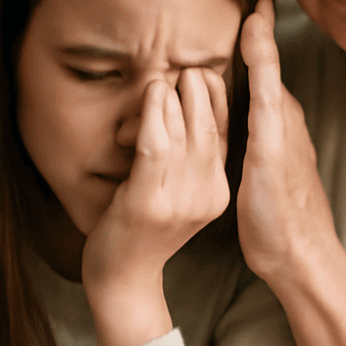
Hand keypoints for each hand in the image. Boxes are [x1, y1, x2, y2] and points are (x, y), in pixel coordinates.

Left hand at [82, 69, 229, 345]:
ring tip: (171, 73)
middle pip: (208, 131)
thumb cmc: (141, 229)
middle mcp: (206, 196)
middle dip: (202, 92)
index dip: (218, 100)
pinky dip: (155, 114)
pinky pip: (156, 148)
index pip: (224, 136)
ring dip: (178, 97)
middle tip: (189, 66)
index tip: (208, 72)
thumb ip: (186, 160)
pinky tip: (152, 92)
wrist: (121, 280)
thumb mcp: (176, 194)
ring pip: (186, 135)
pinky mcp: (148, 203)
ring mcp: (179, 202)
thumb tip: (187, 110)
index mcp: (217, 193)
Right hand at [237, 0, 335, 285]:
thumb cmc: (280, 210)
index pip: (267, 59)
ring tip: (226, 51)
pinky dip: (240, 102)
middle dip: (252, 44)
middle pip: (263, 74)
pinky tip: (229, 109)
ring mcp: (276, 144)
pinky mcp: (266, 164)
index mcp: (280, 114)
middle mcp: (281, 123)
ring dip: (245, 71)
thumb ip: (263, 92)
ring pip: (257, 96)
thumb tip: (258, 37)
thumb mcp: (267, 146)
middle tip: (239, 14)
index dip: (260, 29)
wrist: (298, 260)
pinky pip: (251, 120)